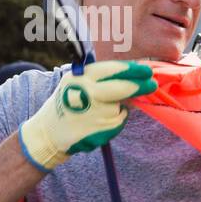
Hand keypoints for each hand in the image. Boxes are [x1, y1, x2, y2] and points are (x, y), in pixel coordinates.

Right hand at [18, 60, 155, 171]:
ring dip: (120, 108)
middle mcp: (87, 92)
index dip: (132, 69)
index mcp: (80, 77)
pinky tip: (98, 122)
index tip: (146, 70)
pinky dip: (115, 121)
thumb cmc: (68, 103)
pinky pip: (118, 121)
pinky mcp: (101, 128)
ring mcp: (95, 112)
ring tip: (99, 111)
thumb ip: (102, 80)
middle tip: (152, 84)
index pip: (112, 69)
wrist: (49, 132)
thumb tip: (134, 78)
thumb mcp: (77, 83)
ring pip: (121, 106)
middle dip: (140, 86)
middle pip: (123, 88)